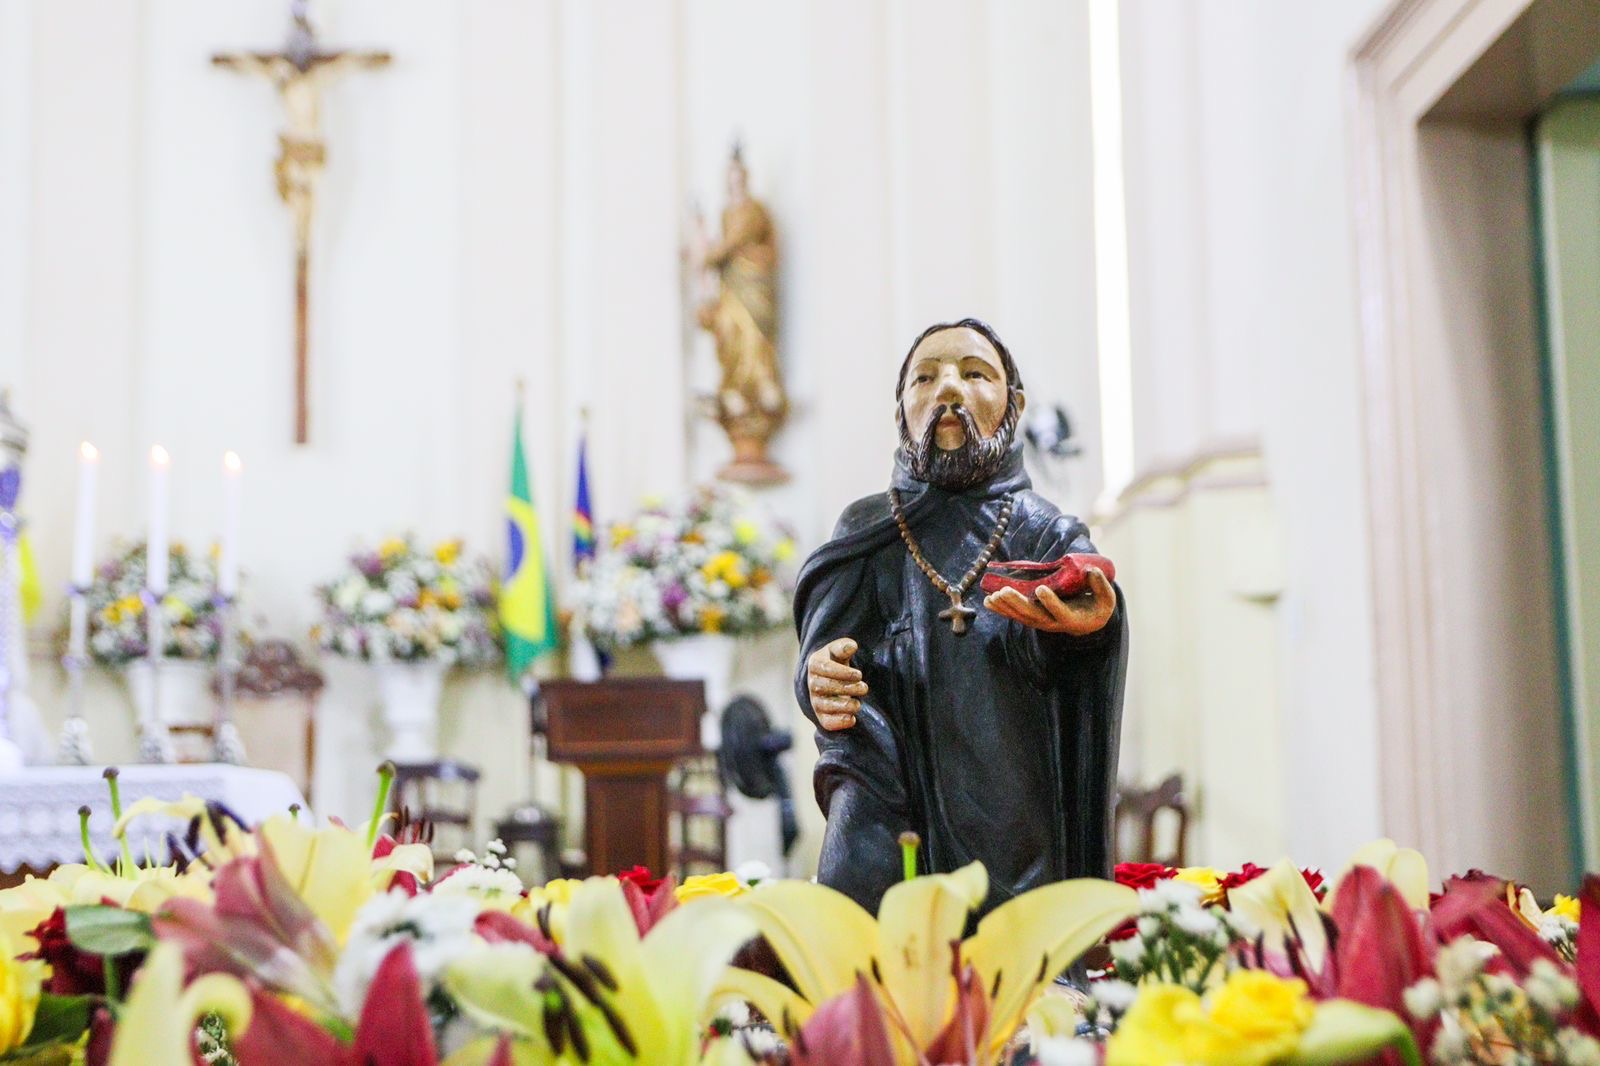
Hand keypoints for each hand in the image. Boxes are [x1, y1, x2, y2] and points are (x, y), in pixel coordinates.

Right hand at [807, 637, 867, 730]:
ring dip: (844, 706)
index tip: (859, 674)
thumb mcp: (838, 650)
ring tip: (858, 704)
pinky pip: (826, 722)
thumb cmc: (837, 661)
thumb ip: (843, 646)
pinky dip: (838, 723)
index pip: (824, 668)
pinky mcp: (822, 715)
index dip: (842, 672)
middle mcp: (812, 683)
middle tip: (864, 688)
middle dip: (846, 688)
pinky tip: (852, 719)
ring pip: (825, 706)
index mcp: (815, 664)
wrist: (831, 677)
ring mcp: (815, 700)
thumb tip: (852, 647)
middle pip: (824, 687)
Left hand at [983, 566, 1115, 635]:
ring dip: (1005, 607)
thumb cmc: (1098, 606)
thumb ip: (1101, 585)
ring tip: (991, 596)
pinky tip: (988, 601)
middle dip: (1018, 604)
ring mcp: (1041, 622)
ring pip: (1021, 617)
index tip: (1041, 589)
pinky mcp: (1033, 619)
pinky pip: (1015, 616)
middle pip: (1034, 616)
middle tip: (1004, 591)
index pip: (1061, 611)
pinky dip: (1001, 610)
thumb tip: (1092, 571)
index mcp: (1073, 619)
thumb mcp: (1106, 598)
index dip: (1051, 602)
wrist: (1088, 621)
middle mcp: (1054, 624)